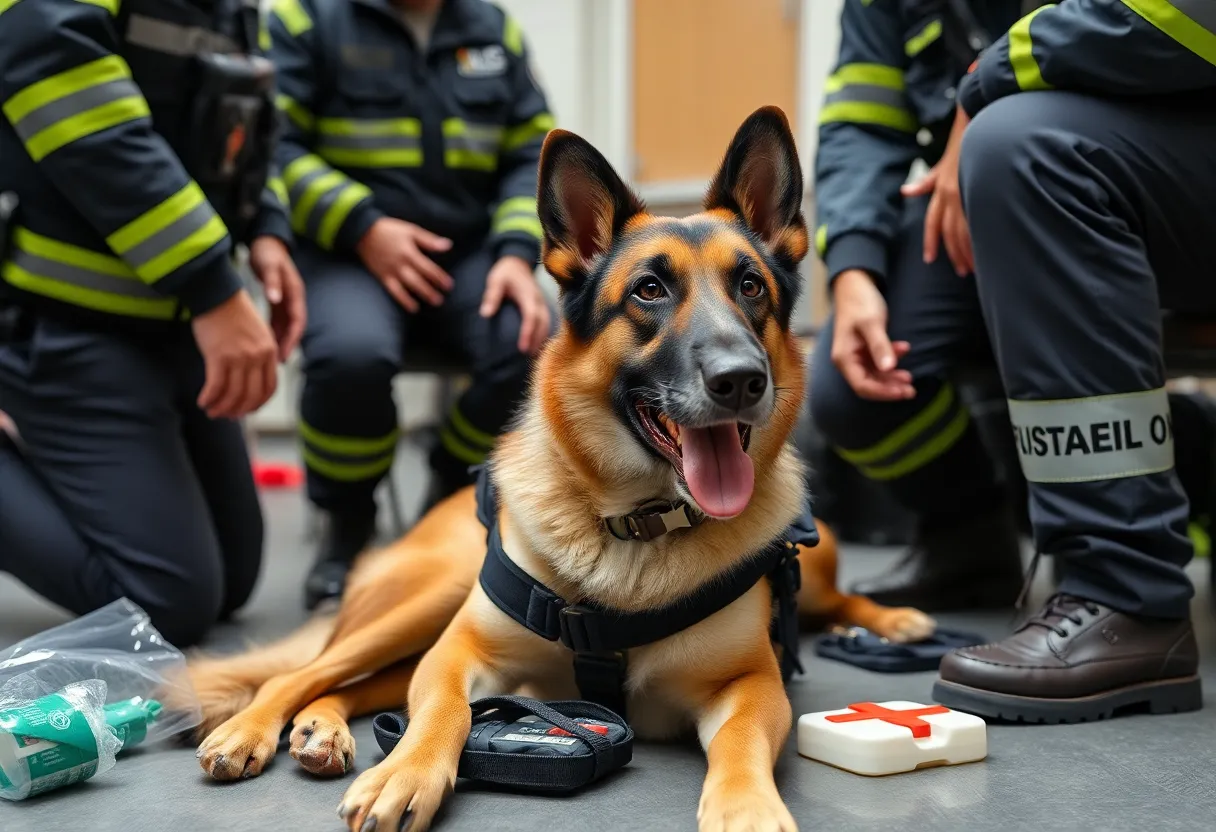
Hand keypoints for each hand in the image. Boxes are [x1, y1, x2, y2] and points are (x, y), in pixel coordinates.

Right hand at [191, 290, 278, 419]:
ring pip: (233, 394)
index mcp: (270, 351)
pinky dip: (209, 398)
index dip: (257, 404)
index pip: (269, 388)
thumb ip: (260, 354)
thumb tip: (253, 378)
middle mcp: (257, 357)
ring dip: (222, 408)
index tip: (247, 410)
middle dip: (239, 410)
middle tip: (227, 416)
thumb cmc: (233, 312)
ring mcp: (239, 357)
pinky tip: (202, 402)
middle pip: (251, 395)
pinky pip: (215, 386)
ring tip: (212, 411)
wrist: (216, 294)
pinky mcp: (219, 356)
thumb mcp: (258, 333)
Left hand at [249, 236, 305, 361]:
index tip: (284, 353)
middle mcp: (293, 299)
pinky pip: (276, 320)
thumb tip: (275, 299)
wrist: (265, 242)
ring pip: (284, 326)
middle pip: (293, 328)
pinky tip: (263, 342)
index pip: (298, 321)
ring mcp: (285, 300)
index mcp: (295, 293)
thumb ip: (273, 282)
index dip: (292, 339)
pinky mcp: (277, 299)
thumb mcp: (270, 266)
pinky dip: (271, 332)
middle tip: (278, 363)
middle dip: (287, 345)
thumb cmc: (268, 253)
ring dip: (279, 341)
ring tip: (270, 358)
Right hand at [356, 218, 453, 312]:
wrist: (363, 232)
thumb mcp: (411, 230)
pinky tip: (413, 308)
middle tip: (442, 298)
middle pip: (419, 279)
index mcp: (409, 252)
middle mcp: (401, 263)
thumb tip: (448, 245)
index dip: (440, 277)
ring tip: (434, 302)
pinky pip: (394, 291)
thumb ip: (429, 240)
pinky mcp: (383, 277)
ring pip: (408, 286)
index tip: (449, 285)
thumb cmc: (390, 230)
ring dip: (421, 295)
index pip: (428, 267)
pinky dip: (404, 300)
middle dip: (432, 289)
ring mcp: (391, 271)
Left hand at [479, 255, 550, 354]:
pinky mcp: (541, 305)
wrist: (518, 262)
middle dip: (537, 340)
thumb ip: (491, 296)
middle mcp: (538, 300)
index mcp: (528, 295)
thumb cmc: (505, 272)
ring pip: (547, 323)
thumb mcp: (495, 280)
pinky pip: (547, 321)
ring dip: (542, 339)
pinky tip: (538, 344)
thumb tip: (485, 314)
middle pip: (542, 323)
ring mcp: (542, 303)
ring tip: (534, 355)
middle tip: (528, 356)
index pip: (531, 316)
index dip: (527, 332)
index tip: (522, 347)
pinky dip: (544, 333)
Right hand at [830, 269, 914, 400]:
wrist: (855, 284)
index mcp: (844, 358)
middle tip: (911, 390)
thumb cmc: (859, 302)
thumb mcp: (871, 323)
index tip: (902, 391)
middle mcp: (848, 361)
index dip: (882, 392)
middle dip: (889, 388)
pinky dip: (892, 361)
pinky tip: (904, 349)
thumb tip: (889, 368)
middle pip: (869, 384)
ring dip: (892, 378)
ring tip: (910, 377)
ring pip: (875, 376)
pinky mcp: (865, 350)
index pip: (862, 385)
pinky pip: (878, 363)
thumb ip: (880, 346)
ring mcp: (856, 356)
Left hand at [901, 105, 972, 275]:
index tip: (930, 259)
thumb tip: (906, 191)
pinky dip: (983, 237)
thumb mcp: (943, 163)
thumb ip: (928, 181)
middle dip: (953, 253)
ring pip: (964, 231)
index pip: (933, 223)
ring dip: (968, 251)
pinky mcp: (982, 187)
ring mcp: (967, 191)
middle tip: (962, 271)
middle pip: (948, 232)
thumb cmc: (965, 140)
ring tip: (975, 268)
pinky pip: (980, 220)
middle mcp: (951, 193)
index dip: (931, 242)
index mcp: (942, 189)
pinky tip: (990, 250)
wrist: (981, 116)